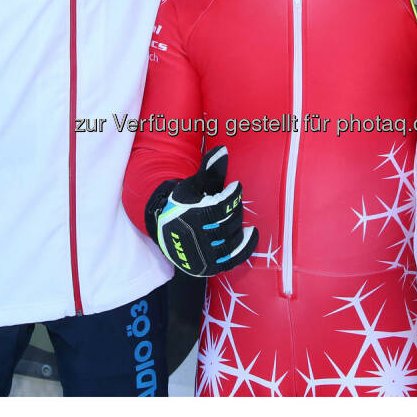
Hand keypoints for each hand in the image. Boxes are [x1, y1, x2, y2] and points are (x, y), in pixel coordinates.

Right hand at [147, 146, 258, 276]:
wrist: (166, 231)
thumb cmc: (184, 204)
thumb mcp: (194, 186)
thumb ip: (210, 169)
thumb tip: (223, 149)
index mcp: (189, 215)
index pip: (219, 207)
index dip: (232, 195)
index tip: (236, 186)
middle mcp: (195, 238)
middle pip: (226, 225)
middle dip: (235, 212)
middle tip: (234, 205)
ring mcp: (202, 254)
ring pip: (230, 243)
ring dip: (240, 230)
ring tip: (243, 221)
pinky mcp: (208, 267)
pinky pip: (232, 260)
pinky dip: (245, 248)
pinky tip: (250, 234)